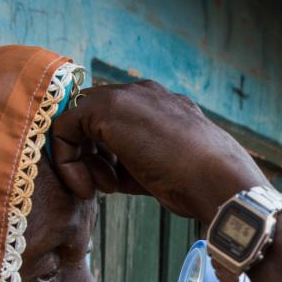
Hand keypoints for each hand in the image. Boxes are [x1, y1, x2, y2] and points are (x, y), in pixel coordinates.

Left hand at [50, 81, 266, 223]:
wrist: (218, 180)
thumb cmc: (198, 183)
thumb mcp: (162, 167)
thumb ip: (132, 161)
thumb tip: (107, 171)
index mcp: (160, 104)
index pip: (114, 119)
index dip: (105, 153)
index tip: (113, 184)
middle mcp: (142, 93)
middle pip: (91, 117)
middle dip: (90, 155)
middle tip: (105, 186)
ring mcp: (124, 96)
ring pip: (76, 121)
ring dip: (81, 160)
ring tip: (103, 188)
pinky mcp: (105, 108)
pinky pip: (63, 128)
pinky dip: (67, 161)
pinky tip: (87, 187)